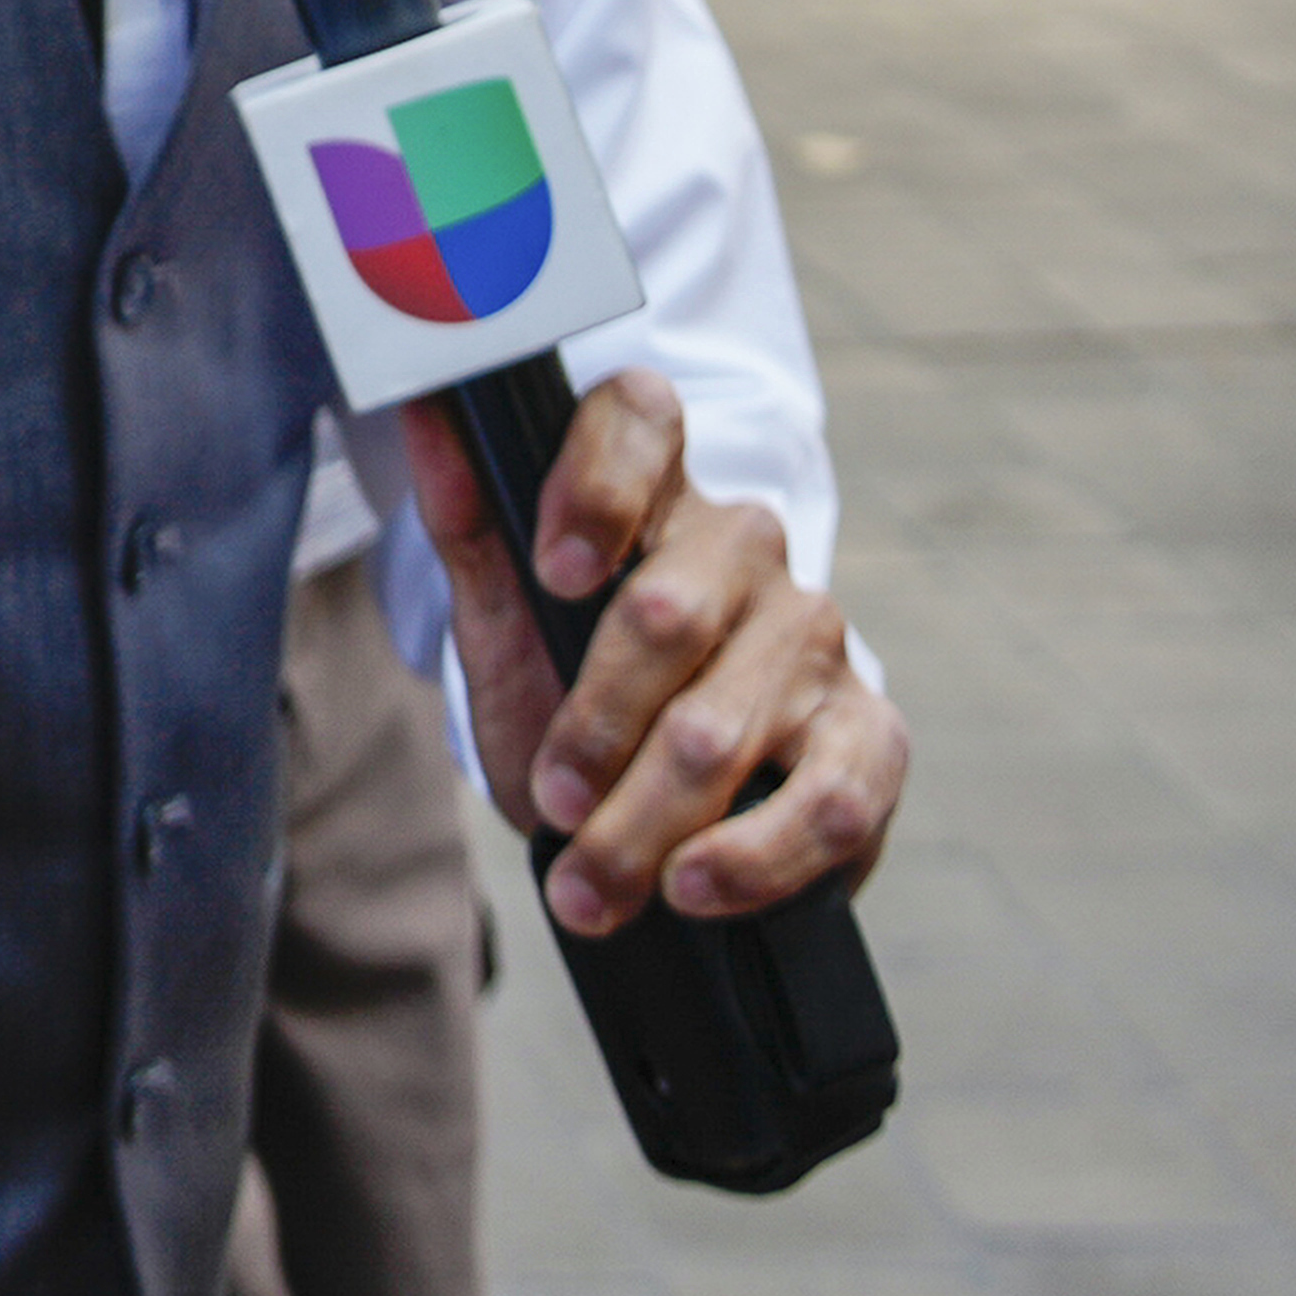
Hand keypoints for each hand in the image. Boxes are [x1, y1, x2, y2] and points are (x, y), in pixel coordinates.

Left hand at [397, 367, 902, 933]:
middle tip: (550, 800)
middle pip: (670, 611)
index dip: (599, 485)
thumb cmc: (570, 682)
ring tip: (591, 883)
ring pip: (727, 724)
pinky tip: (692, 886)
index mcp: (654, 492)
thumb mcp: (504, 614)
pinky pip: (828, 799)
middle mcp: (745, 549)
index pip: (641, 419)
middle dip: (595, 725)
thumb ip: (471, 520)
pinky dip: (751, 857)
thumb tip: (425, 409)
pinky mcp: (870, 737)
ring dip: (645, 820)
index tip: (552, 572)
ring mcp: (814, 639)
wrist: (650, 794)